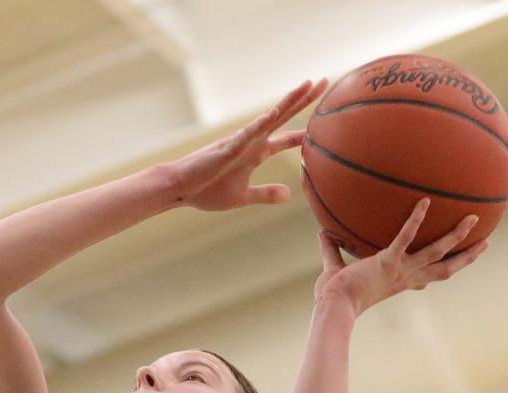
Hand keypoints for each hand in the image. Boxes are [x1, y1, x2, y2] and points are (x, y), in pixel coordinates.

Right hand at [162, 79, 326, 211]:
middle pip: (284, 116)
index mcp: (256, 153)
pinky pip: (245, 134)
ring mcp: (240, 142)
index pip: (287, 137)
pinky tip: (273, 114)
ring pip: (269, 117)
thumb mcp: (243, 197)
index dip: (307, 130)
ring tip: (306, 85)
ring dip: (287, 102)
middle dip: (304, 100)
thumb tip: (289, 195)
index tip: (327, 121)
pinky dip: (259, 124)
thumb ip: (266, 194)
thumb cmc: (207, 191)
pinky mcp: (226, 148)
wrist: (180, 188)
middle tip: (325, 81)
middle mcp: (252, 142)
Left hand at [313, 198, 489, 315]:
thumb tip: (322, 233)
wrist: (332, 308)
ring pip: (437, 253)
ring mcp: (400, 271)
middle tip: (486, 243)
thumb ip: (331, 252)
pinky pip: (406, 238)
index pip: (425, 277)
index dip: (442, 271)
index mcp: (398, 282)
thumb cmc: (332, 296)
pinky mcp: (388, 263)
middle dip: (466, 257)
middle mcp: (405, 278)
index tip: (455, 265)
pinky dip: (415, 220)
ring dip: (456, 236)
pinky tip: (424, 201)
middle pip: (445, 269)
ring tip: (473, 217)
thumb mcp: (334, 271)